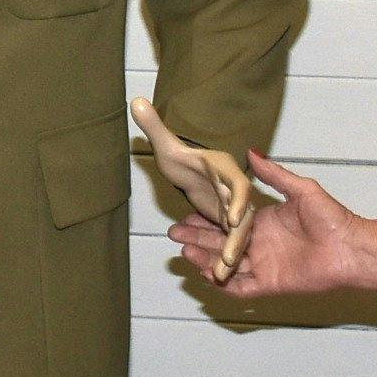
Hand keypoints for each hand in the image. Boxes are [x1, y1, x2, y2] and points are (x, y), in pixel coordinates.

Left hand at [130, 98, 253, 275]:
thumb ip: (153, 126)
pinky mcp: (226, 223)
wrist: (186, 170)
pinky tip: (213, 276)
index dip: (239, 199)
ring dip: (229, 253)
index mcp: (225, 169)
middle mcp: (234, 190)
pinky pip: (226, 241)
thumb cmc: (179, 156)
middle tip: (231, 260)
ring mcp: (232, 208)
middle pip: (242, 214)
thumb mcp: (166, 145)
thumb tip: (134, 101)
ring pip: (236, 233)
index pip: (239, 183)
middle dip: (237, 237)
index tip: (234, 217)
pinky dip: (220, 257)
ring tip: (220, 275)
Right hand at [170, 150, 363, 295]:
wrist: (351, 247)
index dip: (206, 219)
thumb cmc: (333, 219)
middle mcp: (260, 244)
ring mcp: (263, 265)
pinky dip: (223, 282)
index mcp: (264, 222)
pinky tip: (206, 273)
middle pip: (219, 243)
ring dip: (204, 259)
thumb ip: (274, 174)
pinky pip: (240, 287)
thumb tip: (251, 153)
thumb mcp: (302, 189)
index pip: (227, 221)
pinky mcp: (270, 284)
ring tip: (185, 250)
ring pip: (225, 265)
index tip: (186, 212)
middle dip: (196, 238)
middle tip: (174, 232)